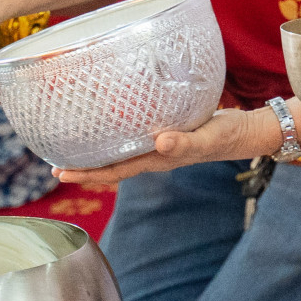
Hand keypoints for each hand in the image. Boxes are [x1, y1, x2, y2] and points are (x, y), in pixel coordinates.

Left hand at [54, 106, 283, 186]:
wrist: (245, 131)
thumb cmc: (227, 136)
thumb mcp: (207, 136)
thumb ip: (184, 142)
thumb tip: (159, 142)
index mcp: (157, 160)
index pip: (115, 171)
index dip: (88, 174)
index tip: (61, 174)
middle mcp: (154, 156)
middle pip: (112, 167)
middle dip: (84, 169)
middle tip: (54, 168)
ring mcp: (159, 147)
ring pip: (121, 155)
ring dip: (97, 156)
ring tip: (73, 151)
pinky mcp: (166, 132)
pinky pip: (134, 139)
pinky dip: (117, 137)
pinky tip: (111, 127)